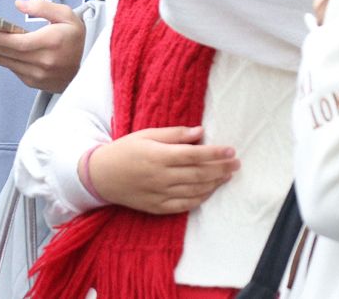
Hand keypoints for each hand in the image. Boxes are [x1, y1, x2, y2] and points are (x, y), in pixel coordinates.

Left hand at [0, 0, 84, 92]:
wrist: (88, 70)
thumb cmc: (76, 39)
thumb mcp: (67, 15)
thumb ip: (43, 7)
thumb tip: (19, 4)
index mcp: (50, 44)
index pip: (18, 43)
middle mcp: (42, 63)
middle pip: (6, 53)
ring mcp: (37, 75)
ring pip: (5, 62)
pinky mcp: (33, 82)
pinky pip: (11, 68)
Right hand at [87, 126, 238, 214]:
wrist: (102, 176)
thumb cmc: (125, 150)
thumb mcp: (146, 135)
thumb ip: (174, 134)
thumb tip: (200, 132)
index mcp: (158, 156)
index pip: (194, 155)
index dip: (215, 153)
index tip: (231, 150)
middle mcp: (161, 177)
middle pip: (199, 174)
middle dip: (221, 168)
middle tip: (236, 163)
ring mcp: (160, 194)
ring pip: (195, 190)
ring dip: (215, 183)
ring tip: (227, 175)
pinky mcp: (157, 207)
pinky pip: (185, 205)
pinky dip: (200, 198)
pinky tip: (210, 191)